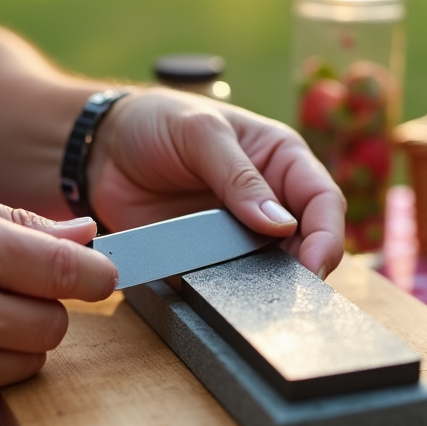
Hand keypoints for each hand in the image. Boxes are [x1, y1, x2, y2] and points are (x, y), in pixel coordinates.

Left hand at [89, 88, 344, 277]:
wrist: (100, 150)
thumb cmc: (156, 122)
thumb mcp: (200, 133)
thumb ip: (238, 176)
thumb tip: (280, 224)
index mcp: (281, 158)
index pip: (322, 198)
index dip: (326, 233)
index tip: (313, 263)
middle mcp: (270, 197)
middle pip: (308, 240)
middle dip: (307, 267)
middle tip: (294, 294)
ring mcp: (240, 230)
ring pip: (275, 267)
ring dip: (274, 285)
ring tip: (265, 303)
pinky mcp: (209, 256)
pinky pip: (231, 281)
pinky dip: (234, 294)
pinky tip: (229, 301)